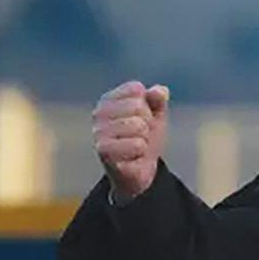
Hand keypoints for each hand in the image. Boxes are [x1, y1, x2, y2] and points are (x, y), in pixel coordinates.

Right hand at [93, 81, 169, 202]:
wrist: (139, 169)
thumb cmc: (145, 137)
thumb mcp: (156, 114)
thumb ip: (158, 99)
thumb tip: (159, 91)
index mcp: (109, 99)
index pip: (137, 90)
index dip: (148, 106)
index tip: (142, 118)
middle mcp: (99, 113)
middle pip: (139, 107)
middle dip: (147, 124)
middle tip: (140, 136)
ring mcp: (99, 132)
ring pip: (139, 126)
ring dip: (145, 139)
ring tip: (136, 146)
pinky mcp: (104, 151)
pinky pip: (138, 145)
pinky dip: (141, 151)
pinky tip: (132, 156)